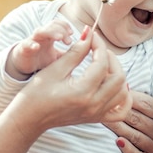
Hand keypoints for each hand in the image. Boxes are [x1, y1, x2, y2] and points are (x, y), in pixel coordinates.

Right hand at [6, 20, 72, 79]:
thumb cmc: (42, 59)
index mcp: (50, 36)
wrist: (23, 65)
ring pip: (40, 31)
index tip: (74, 34)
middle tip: (69, 40)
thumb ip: (72, 53)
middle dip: (61, 30)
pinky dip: (31, 45)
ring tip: (59, 37)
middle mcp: (41, 36)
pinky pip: (26, 45)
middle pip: (51, 25)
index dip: (66, 26)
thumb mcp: (58, 57)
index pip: (58, 24)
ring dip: (50, 32)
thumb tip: (88, 50)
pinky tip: (36, 47)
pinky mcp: (23, 50)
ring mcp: (32, 41)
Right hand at [15, 27, 130, 132]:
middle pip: (118, 77)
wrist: (29, 118)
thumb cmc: (36, 93)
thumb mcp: (55, 69)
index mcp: (82, 92)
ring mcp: (96, 114)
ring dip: (117, 74)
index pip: (102, 63)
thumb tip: (89, 34)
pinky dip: (123, 98)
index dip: (98, 45)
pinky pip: (120, 111)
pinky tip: (115, 86)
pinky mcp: (95, 118)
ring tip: (103, 64)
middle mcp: (93, 105)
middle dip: (111, 58)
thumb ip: (76, 52)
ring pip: (122, 92)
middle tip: (97, 48)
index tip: (91, 35)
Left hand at [104, 91, 152, 152]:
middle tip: (100, 108)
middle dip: (118, 113)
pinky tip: (118, 142)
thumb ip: (132, 98)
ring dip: (117, 128)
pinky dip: (128, 149)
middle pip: (136, 119)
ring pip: (134, 135)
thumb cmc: (137, 123)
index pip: (143, 104)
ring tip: (103, 121)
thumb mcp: (139, 108)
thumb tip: (123, 85)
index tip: (109, 94)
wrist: (145, 152)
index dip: (125, 99)